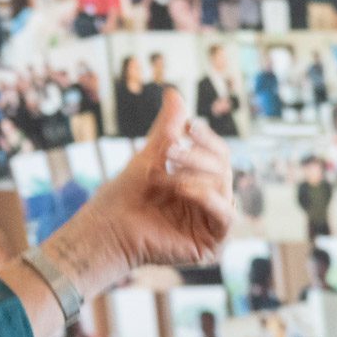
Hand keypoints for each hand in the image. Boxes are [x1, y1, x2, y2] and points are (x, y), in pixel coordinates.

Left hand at [70, 87, 233, 272]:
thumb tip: (173, 92)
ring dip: (194, 174)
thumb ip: (167, 128)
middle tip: (170, 150)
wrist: (109, 227)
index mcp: (202, 181)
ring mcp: (211, 223)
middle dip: (197, 156)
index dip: (207, 138)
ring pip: (224, 187)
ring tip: (166, 174)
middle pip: (224, 168)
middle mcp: (211, 202)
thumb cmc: (126, 194)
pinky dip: (207, 197)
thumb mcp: (150, 155)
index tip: (188, 126)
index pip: (219, 154)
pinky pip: (227, 215)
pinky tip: (182, 188)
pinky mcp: (211, 243)